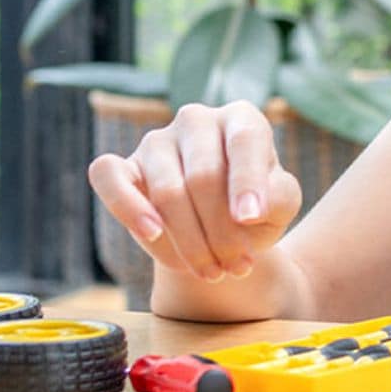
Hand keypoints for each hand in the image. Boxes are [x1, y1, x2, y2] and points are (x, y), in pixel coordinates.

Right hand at [87, 101, 302, 281]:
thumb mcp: (282, 203)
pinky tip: (151, 233)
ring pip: (166, 190)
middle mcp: (197, 121)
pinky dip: (127, 207)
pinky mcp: (121, 166)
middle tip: (238, 268)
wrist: (220, 229)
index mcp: (241, 118)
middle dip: (222, 230)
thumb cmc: (255, 208)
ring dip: (190, 241)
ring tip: (213, 272)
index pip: (244, 141)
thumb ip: (279, 198)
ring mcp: (156, 141)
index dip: (247, 181)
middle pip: (204, 175)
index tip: (252, 218)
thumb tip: (251, 209)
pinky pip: (108, 177)